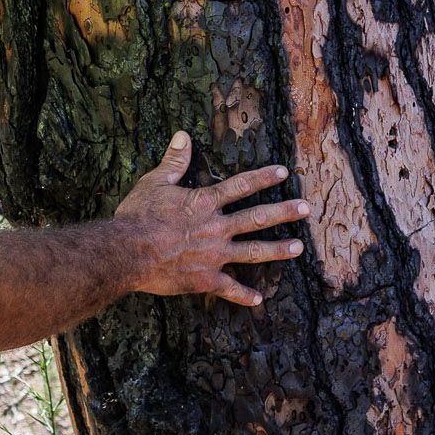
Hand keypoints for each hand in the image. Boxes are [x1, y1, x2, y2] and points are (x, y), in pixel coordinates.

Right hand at [111, 132, 311, 307]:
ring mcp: (214, 255)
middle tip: (306, 208)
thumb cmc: (138, 216)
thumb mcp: (155, 182)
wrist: (127, 252)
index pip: (241, 186)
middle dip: (284, 212)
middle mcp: (216, 228)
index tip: (283, 173)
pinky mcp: (205, 279)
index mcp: (205, 203)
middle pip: (257, 218)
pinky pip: (229, 288)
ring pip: (253, 251)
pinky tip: (258, 299)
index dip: (263, 178)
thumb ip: (174, 160)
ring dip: (277, 249)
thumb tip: (183, 135)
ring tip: (298, 248)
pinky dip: (243, 295)